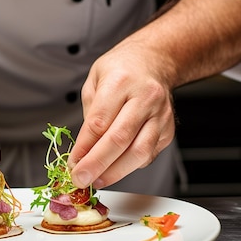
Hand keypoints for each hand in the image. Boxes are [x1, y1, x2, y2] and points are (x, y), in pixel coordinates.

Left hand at [67, 40, 175, 188]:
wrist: (154, 60)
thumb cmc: (121, 69)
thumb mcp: (94, 80)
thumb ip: (89, 113)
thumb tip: (83, 149)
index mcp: (121, 81)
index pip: (99, 121)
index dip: (84, 147)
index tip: (72, 163)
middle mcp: (144, 98)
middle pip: (120, 139)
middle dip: (97, 164)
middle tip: (81, 179)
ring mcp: (160, 115)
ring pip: (139, 152)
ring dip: (115, 172)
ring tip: (97, 180)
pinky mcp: (168, 130)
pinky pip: (148, 154)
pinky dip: (130, 166)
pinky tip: (116, 167)